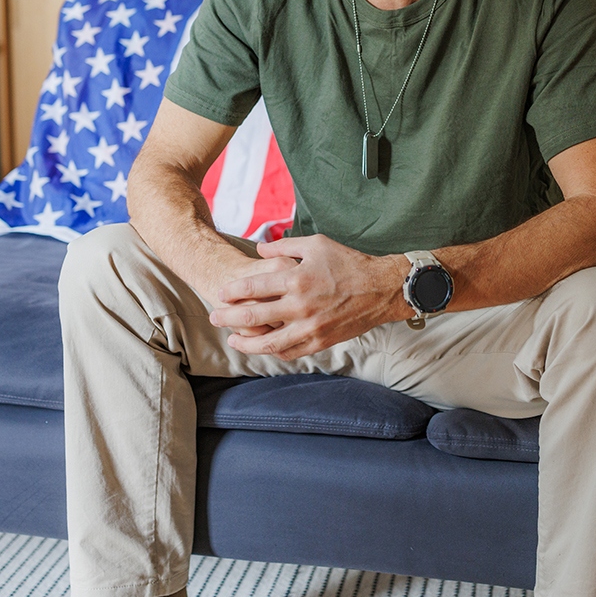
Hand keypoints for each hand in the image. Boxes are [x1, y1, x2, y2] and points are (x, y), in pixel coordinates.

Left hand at [209, 234, 406, 359]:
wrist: (381, 289)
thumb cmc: (348, 262)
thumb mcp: (316, 244)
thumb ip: (283, 246)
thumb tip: (258, 249)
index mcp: (298, 279)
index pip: (255, 287)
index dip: (233, 292)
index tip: (221, 293)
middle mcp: (301, 306)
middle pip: (254, 316)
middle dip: (229, 318)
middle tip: (215, 318)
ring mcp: (311, 327)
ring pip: (269, 342)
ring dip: (246, 343)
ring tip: (233, 340)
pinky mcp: (321, 341)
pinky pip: (291, 352)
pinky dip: (273, 352)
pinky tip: (263, 348)